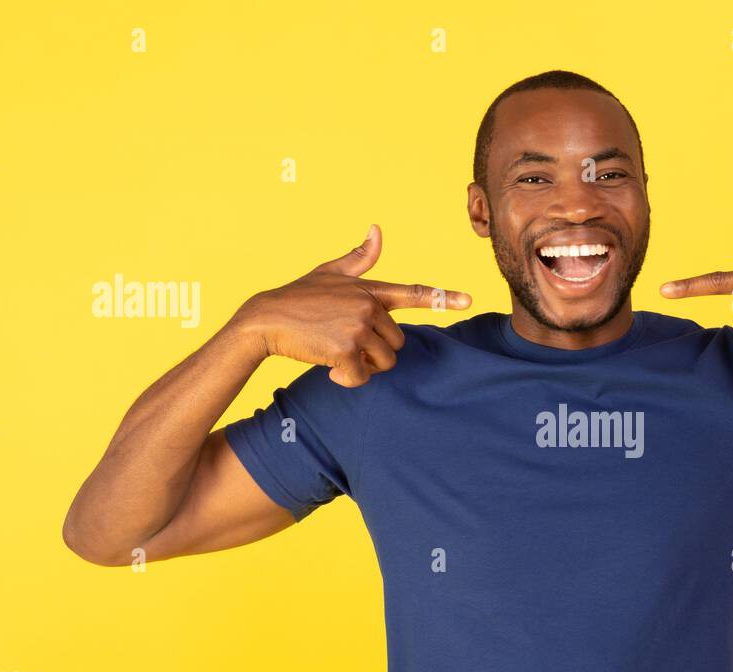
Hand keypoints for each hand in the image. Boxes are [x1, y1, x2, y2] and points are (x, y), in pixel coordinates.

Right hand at [229, 224, 472, 386]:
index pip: (414, 293)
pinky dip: (347, 380)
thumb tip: (377, 229)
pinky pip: (362, 377)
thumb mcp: (329, 272)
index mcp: (369, 290)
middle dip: (376, 351)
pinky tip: (329, 368)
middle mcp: (368, 306)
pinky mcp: (344, 350)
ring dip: (364, 367)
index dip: (443, 297)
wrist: (263, 320)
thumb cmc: (297, 297)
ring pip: (384, 362)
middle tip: (347, 345)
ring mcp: (357, 327)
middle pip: (397, 343)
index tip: (469, 300)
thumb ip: (359, 258)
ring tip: (337, 353)